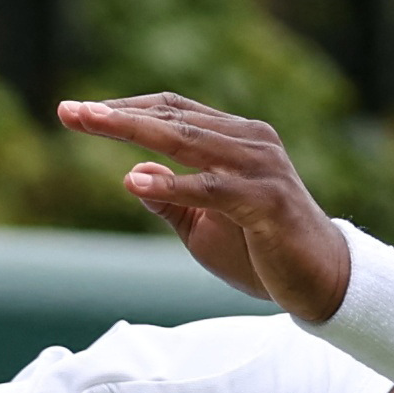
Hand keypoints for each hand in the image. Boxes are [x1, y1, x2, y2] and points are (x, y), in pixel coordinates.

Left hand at [59, 94, 352, 320]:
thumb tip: (133, 173)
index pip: (171, 111)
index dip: (123, 109)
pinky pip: (212, 188)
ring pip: (188, 140)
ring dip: (134, 131)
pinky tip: (134, 179)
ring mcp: (261, 167)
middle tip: (70, 111)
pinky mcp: (267, 201)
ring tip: (90, 123)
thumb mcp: (204, 226)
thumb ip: (171, 199)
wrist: (323, 283)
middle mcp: (250, 140)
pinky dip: (172, 183)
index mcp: (235, 138)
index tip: (76, 113)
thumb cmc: (263, 252)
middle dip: (116, 114)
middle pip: (172, 117)